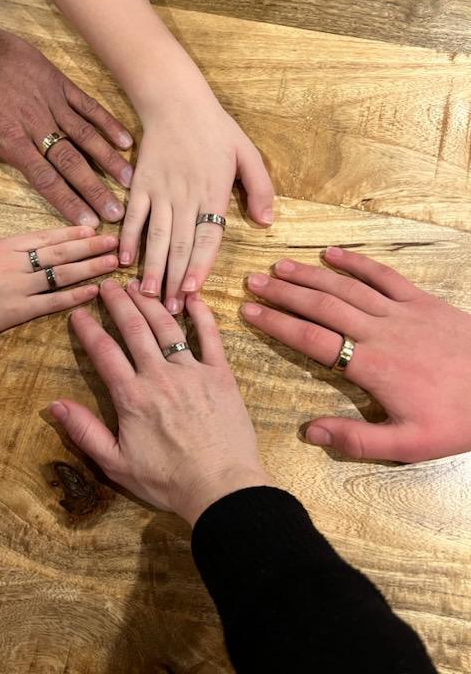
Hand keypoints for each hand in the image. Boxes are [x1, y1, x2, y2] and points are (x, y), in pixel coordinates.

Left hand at [0, 31, 133, 225]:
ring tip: (129, 181)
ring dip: (108, 160)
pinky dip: (107, 122)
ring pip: (85, 136)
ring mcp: (50, 102)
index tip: (87, 222)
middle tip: (117, 212)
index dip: (68, 202)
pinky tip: (125, 141)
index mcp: (9, 141)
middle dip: (96, 190)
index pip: (45, 179)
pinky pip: (87, 105)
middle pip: (71, 163)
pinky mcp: (57, 83)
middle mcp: (35, 125)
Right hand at [0, 201, 119, 362]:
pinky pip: (53, 303)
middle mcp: (14, 265)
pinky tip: (94, 291)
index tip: (92, 227)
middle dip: (90, 247)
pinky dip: (75, 296)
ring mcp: (19, 289)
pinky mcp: (19, 313)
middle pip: (59, 253)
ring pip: (62, 275)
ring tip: (113, 263)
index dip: (70, 232)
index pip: (42, 236)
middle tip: (116, 242)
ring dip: (90, 268)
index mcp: (0, 248)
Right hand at [49, 279, 269, 524]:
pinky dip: (202, 314)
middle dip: (117, 303)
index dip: (88, 329)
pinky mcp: (220, 374)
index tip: (77, 313)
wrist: (221, 488)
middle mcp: (159, 375)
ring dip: (149, 302)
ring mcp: (192, 371)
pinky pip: (211, 336)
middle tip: (107, 285)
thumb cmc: (167, 481)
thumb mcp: (116, 463)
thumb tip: (54, 405)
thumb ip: (85, 431)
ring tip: (137, 285)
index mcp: (132, 396)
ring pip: (167, 326)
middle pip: (134, 328)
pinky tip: (192, 297)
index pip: (104, 352)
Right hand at [119, 97, 274, 313]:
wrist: (175, 100)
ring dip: (152, 267)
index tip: (193, 291)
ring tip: (148, 295)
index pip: (207, 236)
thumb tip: (267, 223)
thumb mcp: (248, 153)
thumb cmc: (215, 128)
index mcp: (213, 191)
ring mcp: (160, 191)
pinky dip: (128, 239)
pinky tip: (125, 262)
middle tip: (170, 310)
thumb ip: (261, 188)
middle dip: (174, 279)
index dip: (200, 265)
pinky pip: (133, 216)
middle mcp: (185, 195)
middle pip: (180, 244)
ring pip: (156, 236)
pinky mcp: (140, 184)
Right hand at [242, 247, 470, 462]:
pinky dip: (356, 262)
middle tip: (254, 282)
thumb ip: (357, 439)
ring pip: (346, 287)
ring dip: (311, 275)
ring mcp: (401, 312)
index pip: (311, 339)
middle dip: (284, 293)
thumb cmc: (460, 419)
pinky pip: (383, 275)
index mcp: (371, 366)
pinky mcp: (423, 301)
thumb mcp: (410, 445)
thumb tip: (310, 432)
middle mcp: (379, 332)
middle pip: (322, 306)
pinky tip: (332, 253)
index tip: (249, 312)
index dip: (276, 324)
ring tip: (281, 267)